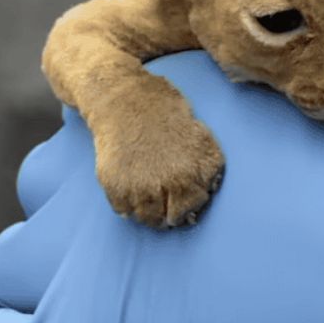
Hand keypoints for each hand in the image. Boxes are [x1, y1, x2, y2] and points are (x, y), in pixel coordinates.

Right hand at [94, 110, 224, 228]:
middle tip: (167, 201)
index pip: (192, 208)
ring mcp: (135, 190)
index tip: (184, 197)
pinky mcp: (113, 187)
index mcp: (187, 178)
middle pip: (168, 221)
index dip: (190, 202)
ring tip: (150, 194)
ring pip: (145, 220)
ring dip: (149, 211)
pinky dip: (127, 204)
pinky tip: (133, 187)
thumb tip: (209, 191)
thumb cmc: (166, 117)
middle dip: (170, 213)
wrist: (125, 101)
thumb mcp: (202, 138)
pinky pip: (122, 211)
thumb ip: (210, 168)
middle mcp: (161, 188)